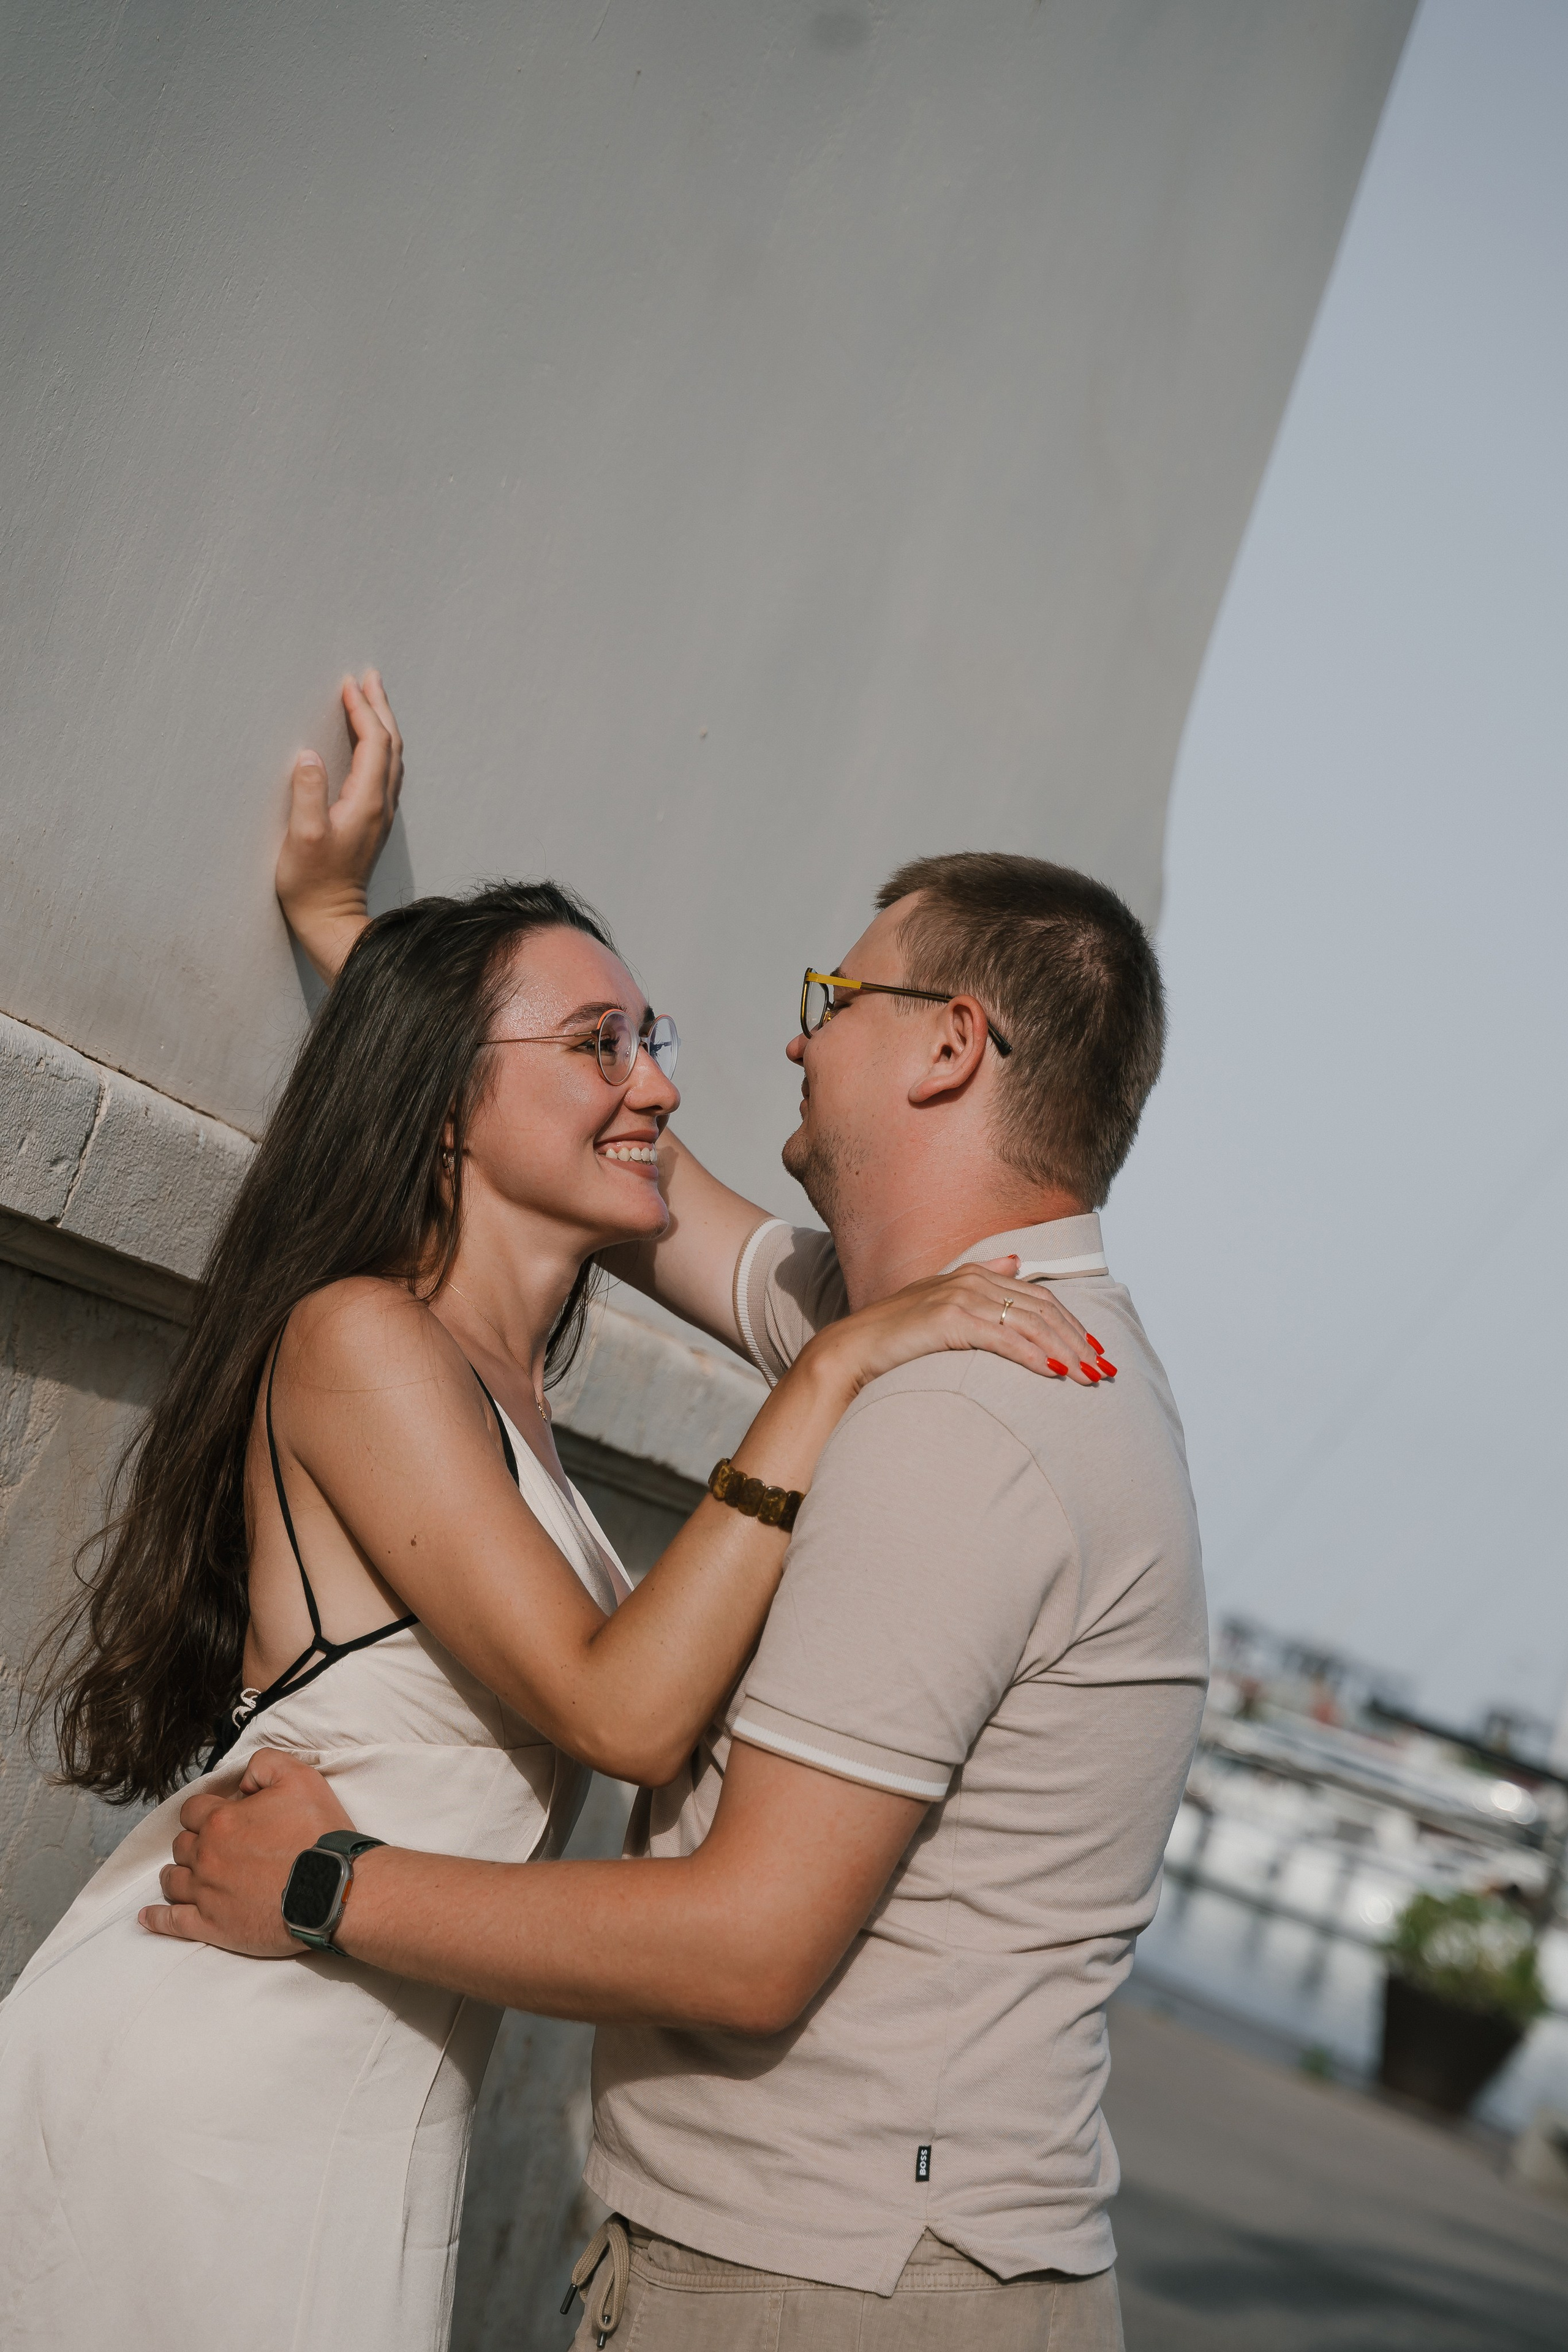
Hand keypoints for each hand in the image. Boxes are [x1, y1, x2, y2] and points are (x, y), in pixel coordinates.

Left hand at [139, 1749, 355, 1954]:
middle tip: (216, 1846)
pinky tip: (147, 1917)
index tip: (223, 1817)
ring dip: (176, 1874)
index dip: (206, 1810)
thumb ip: (264, 1764)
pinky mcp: (212, 1926)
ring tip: (184, 1875)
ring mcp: (206, 1893)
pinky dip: (157, 1919)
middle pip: (181, 1845)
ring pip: (173, 1881)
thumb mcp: (299, 1777)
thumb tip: (242, 1781)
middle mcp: (206, 1856)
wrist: (333, 1889)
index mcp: (221, 1820)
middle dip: (194, 1842)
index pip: (193, 1809)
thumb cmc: (318, 1834)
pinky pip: (172, 1922)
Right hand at [275, 670, 402, 981]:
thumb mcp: (303, 837)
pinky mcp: (372, 823)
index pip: (374, 743)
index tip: (348, 685)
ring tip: (370, 699)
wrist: (331, 920)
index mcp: (366, 802)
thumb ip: (307, 794)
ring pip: (391, 758)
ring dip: (383, 724)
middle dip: (379, 707)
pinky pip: (385, 772)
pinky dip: (380, 747)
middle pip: (390, 744)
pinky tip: (371, 743)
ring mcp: (380, 814)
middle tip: (368, 677)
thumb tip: (309, 756)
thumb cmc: (312, 882)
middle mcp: (381, 805)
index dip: (362, 710)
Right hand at [810, 1258, 1109, 1393]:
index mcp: (974, 1273)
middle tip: (1103, 1369)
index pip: (1039, 1298)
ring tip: (1087, 1377)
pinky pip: (1003, 1340)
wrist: (853, 1350)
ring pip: (1030, 1324)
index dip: (1072, 1324)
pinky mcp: (950, 1320)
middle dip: (1078, 1341)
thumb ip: (981, 1279)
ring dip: (1064, 1352)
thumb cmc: (897, 1335)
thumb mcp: (942, 1299)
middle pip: (1042, 1310)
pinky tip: (1053, 1373)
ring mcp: (960, 1297)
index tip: (1096, 1352)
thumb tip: (1016, 1261)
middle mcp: (971, 1279)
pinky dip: (1033, 1357)